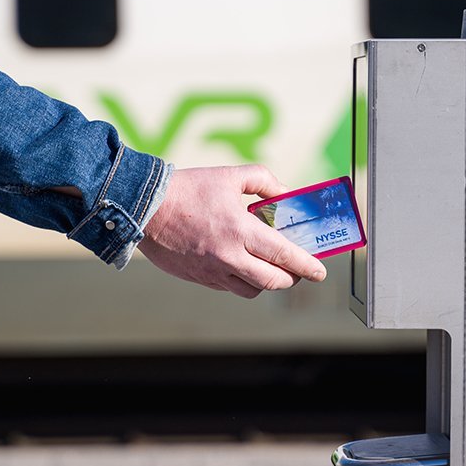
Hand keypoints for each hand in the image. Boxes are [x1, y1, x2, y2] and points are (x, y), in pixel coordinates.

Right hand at [138, 165, 326, 298]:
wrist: (145, 208)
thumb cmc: (189, 189)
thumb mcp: (230, 176)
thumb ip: (264, 181)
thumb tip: (285, 193)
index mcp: (240, 230)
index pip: (284, 256)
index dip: (307, 266)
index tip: (320, 271)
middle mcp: (229, 256)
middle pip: (272, 281)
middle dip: (291, 278)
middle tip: (297, 270)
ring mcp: (212, 271)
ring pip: (251, 290)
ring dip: (266, 282)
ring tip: (269, 269)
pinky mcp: (199, 278)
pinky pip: (228, 287)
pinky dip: (241, 281)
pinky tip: (242, 265)